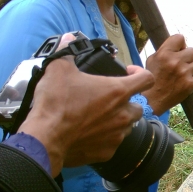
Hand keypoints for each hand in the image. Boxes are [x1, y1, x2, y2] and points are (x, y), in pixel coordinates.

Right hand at [18, 56, 154, 175]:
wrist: (45, 138)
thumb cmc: (55, 103)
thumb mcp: (58, 69)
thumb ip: (66, 52)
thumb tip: (67, 39)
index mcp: (118, 91)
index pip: (147, 79)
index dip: (140, 73)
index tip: (129, 74)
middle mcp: (123, 114)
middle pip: (138, 106)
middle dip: (127, 102)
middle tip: (109, 99)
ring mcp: (117, 134)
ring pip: (128, 126)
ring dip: (118, 120)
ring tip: (98, 116)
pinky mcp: (108, 152)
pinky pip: (113, 143)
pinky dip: (106, 138)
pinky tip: (90, 133)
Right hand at [143, 33, 192, 114]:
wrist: (151, 100)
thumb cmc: (151, 78)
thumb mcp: (152, 60)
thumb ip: (165, 50)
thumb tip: (179, 45)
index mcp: (164, 53)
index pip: (180, 38)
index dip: (180, 44)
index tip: (178, 51)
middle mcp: (175, 61)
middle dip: (188, 57)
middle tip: (182, 64)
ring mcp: (184, 73)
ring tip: (185, 73)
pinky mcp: (189, 84)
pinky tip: (188, 80)